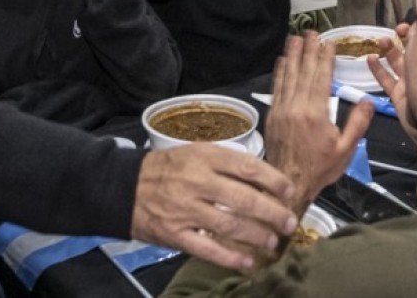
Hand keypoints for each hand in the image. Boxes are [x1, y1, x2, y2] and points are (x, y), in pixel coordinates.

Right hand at [131, 144, 297, 270]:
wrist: (127, 186)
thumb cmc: (169, 167)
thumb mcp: (195, 152)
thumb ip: (225, 163)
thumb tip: (262, 179)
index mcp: (204, 156)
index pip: (246, 166)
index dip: (272, 179)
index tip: (289, 190)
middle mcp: (197, 181)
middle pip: (243, 198)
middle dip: (272, 212)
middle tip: (289, 222)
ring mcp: (186, 209)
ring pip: (230, 225)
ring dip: (256, 236)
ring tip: (273, 242)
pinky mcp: (176, 234)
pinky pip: (208, 248)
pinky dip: (231, 258)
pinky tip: (248, 263)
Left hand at [266, 34, 372, 215]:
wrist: (289, 182)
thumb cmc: (320, 168)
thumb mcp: (345, 149)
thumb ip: (357, 124)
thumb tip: (369, 101)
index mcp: (316, 113)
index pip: (321, 78)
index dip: (324, 58)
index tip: (328, 43)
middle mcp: (296, 106)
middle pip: (303, 72)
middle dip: (308, 50)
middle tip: (310, 32)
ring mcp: (282, 108)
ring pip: (288, 76)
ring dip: (292, 55)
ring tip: (295, 38)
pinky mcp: (273, 114)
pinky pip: (277, 87)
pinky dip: (280, 72)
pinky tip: (282, 61)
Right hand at [367, 25, 416, 171]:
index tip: (409, 24)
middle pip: (413, 50)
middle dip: (404, 37)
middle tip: (396, 30)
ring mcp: (412, 84)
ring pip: (397, 62)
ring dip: (388, 50)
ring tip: (381, 41)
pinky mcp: (400, 97)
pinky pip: (386, 80)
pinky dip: (377, 69)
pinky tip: (369, 58)